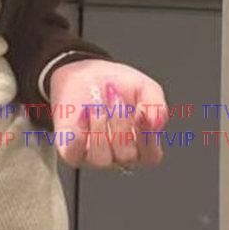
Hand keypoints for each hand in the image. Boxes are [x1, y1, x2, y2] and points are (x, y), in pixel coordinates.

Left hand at [48, 59, 167, 170]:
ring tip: (96, 104)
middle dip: (120, 123)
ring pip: (100, 157)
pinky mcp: (71, 149)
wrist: (84, 72)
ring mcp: (94, 155)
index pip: (151, 155)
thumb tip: (157, 123)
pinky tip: (80, 118)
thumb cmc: (115, 84)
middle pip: (125, 156)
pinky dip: (76, 138)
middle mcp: (118, 155)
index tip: (140, 111)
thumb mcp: (144, 87)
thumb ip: (156, 105)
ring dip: (99, 127)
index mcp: (141, 144)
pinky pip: (73, 154)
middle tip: (115, 96)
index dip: (146, 135)